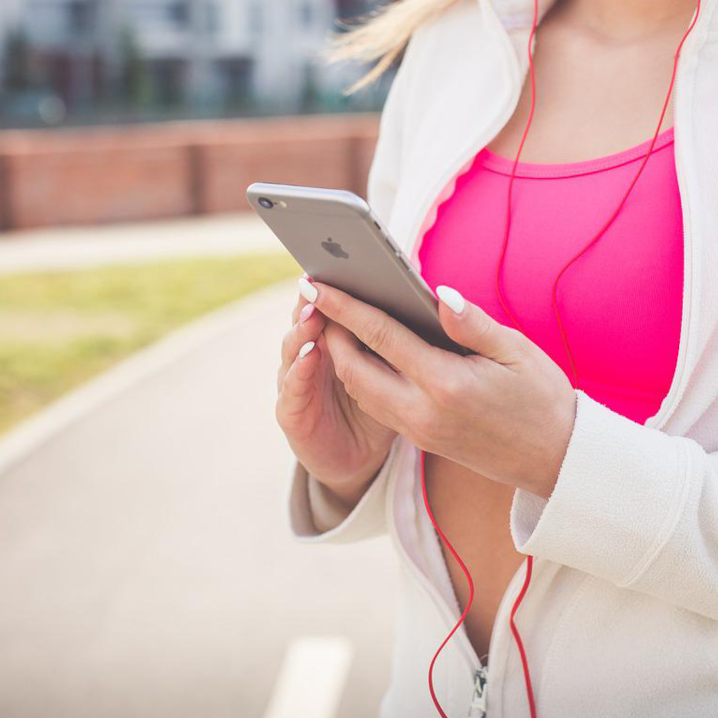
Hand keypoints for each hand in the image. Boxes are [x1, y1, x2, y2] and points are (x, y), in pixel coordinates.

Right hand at [275, 275, 397, 503]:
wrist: (361, 458)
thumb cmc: (388, 406)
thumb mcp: (401, 370)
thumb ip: (407, 333)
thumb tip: (427, 295)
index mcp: (340, 340)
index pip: (335, 306)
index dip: (338, 286)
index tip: (347, 259)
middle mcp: (311, 355)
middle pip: (307, 319)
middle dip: (313, 298)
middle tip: (323, 276)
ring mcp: (297, 384)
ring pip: (293, 348)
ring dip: (301, 328)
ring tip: (315, 310)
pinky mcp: (291, 414)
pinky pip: (291, 391)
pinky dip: (297, 370)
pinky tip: (309, 354)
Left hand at [302, 278, 576, 497]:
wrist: (555, 460)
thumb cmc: (542, 399)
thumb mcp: (517, 352)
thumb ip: (472, 323)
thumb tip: (438, 294)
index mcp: (446, 385)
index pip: (381, 337)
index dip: (346, 307)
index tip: (318, 284)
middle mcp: (423, 412)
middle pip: (353, 369)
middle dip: (330, 332)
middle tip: (319, 297)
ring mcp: (419, 431)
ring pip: (360, 392)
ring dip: (341, 357)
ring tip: (335, 320)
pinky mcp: (421, 440)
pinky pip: (376, 406)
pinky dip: (360, 377)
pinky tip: (364, 353)